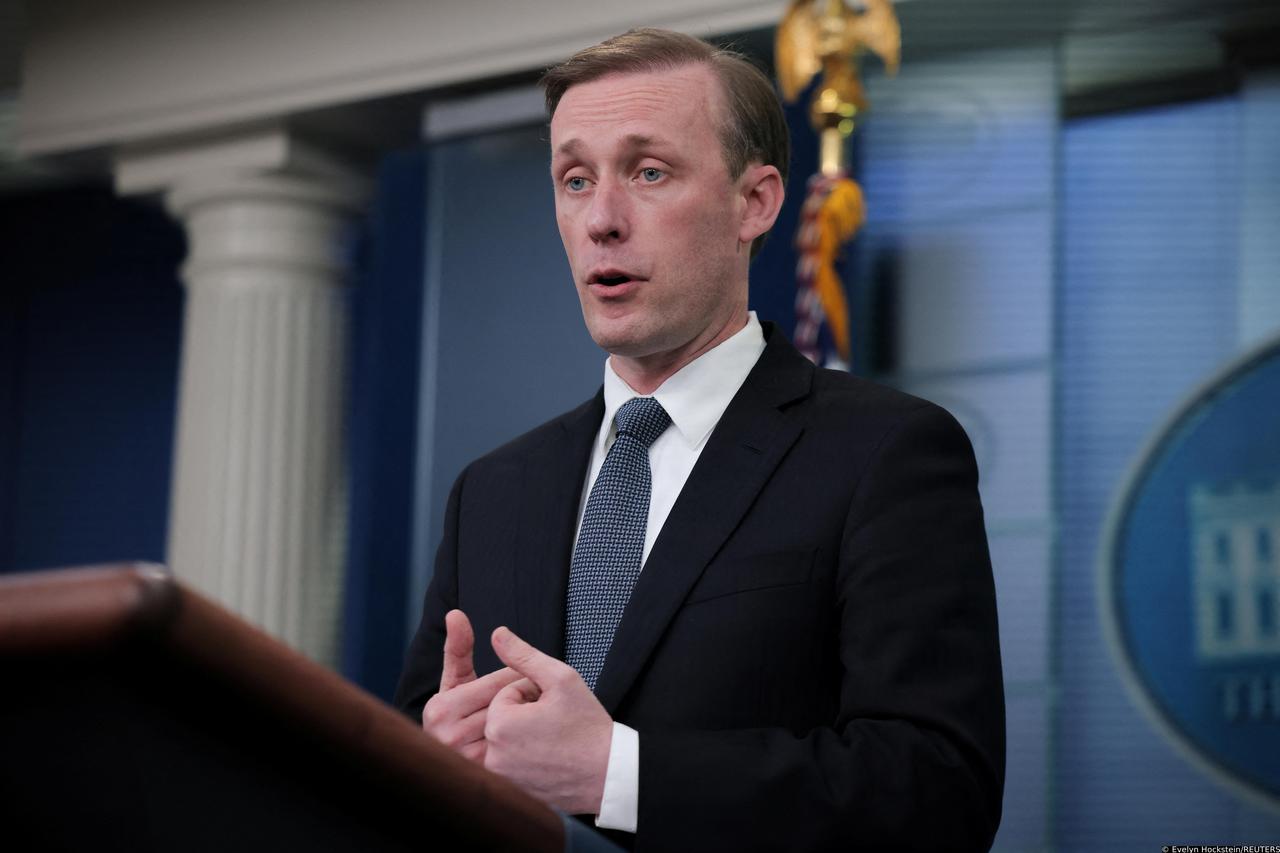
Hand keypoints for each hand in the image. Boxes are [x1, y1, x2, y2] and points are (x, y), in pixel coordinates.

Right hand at [421, 609, 520, 762]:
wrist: (496, 758)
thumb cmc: (470, 714)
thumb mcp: (460, 680)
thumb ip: (458, 648)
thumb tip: (454, 613)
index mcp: (437, 709)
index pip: (496, 683)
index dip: (514, 680)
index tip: (520, 684)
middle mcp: (446, 738)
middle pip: (506, 703)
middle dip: (524, 697)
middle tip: (532, 701)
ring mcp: (467, 761)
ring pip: (516, 724)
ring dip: (532, 717)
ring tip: (533, 719)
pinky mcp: (489, 777)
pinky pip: (522, 748)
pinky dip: (533, 741)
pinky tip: (534, 739)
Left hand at [483, 626, 613, 814]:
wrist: (608, 774)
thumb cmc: (588, 727)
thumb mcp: (561, 679)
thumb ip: (524, 655)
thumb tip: (498, 634)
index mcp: (501, 725)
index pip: (506, 694)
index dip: (533, 694)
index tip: (555, 706)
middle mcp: (494, 755)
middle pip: (504, 717)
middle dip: (527, 713)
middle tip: (556, 721)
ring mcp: (503, 777)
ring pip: (508, 739)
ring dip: (526, 734)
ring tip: (555, 739)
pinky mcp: (513, 791)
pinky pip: (513, 762)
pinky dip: (529, 757)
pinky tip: (552, 757)